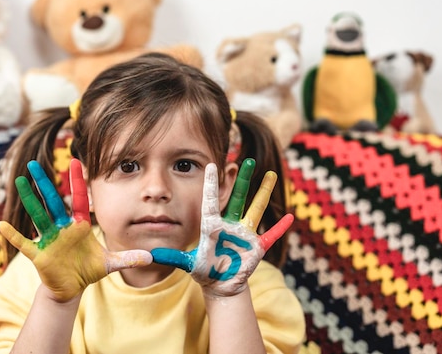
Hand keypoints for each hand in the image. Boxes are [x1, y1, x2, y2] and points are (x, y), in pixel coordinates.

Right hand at [0, 159, 152, 301]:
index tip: (76, 161)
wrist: (72, 287)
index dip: (77, 182)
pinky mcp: (39, 254)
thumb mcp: (110, 263)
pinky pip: (25, 243)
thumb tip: (150, 256)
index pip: (79, 199)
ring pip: (37, 216)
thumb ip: (128, 257)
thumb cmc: (88, 270)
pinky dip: (14, 235)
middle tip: (32, 164)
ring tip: (18, 182)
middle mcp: (62, 228)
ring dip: (29, 200)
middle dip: (44, 183)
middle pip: (52, 202)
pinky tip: (2, 224)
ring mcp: (49, 239)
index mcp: (79, 225)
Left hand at [151, 159, 293, 296]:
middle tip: (246, 159)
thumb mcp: (188, 263)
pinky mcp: (256, 246)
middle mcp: (229, 224)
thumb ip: (173, 258)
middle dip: (242, 179)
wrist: (220, 283)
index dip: (213, 184)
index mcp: (212, 225)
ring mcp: (244, 234)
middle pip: (237, 197)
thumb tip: (151, 254)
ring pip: (255, 208)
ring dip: (264, 192)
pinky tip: (290, 217)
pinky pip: (271, 235)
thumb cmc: (204, 269)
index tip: (213, 164)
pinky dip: (280, 228)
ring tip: (271, 174)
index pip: (211, 200)